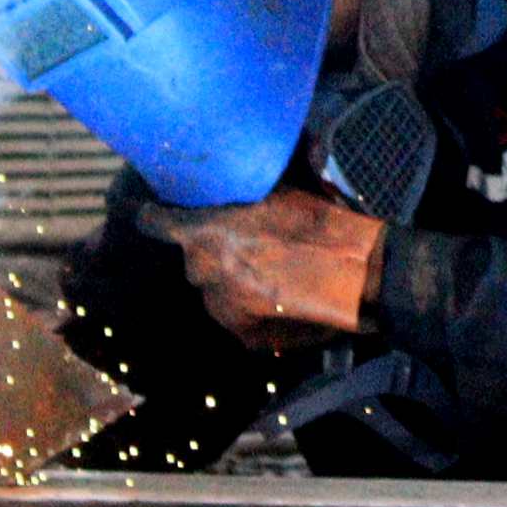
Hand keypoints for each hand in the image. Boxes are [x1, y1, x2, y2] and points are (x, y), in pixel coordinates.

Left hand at [163, 188, 385, 341]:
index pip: (154, 222)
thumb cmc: (321, 222)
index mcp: (203, 231)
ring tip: (274, 272)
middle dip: (215, 252)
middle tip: (252, 242)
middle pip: (195, 259)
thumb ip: (253, 188)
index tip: (152, 213)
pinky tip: (283, 297)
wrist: (353, 271)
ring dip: (235, 281)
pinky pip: (238, 318)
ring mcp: (221, 306)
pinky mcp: (244, 333)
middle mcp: (202, 270)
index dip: (156, 217)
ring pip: (216, 289)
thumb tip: (255, 172)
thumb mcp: (281, 187)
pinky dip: (255, 310)